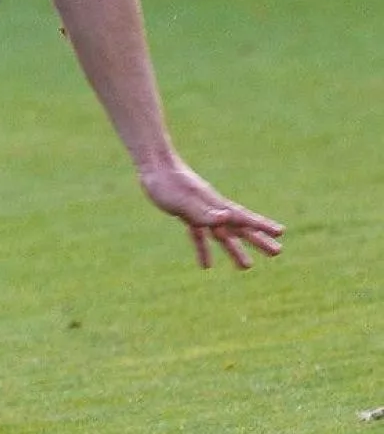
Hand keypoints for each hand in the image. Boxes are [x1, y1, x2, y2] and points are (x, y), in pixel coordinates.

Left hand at [139, 160, 283, 269]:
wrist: (153, 166)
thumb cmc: (167, 183)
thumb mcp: (183, 200)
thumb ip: (203, 212)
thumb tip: (226, 219)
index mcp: (214, 204)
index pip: (242, 217)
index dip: (261, 225)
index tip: (280, 232)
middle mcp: (212, 208)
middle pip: (238, 227)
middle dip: (257, 240)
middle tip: (277, 252)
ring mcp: (200, 211)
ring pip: (222, 234)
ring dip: (234, 249)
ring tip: (247, 267)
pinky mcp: (187, 214)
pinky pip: (199, 235)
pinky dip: (203, 249)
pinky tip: (206, 265)